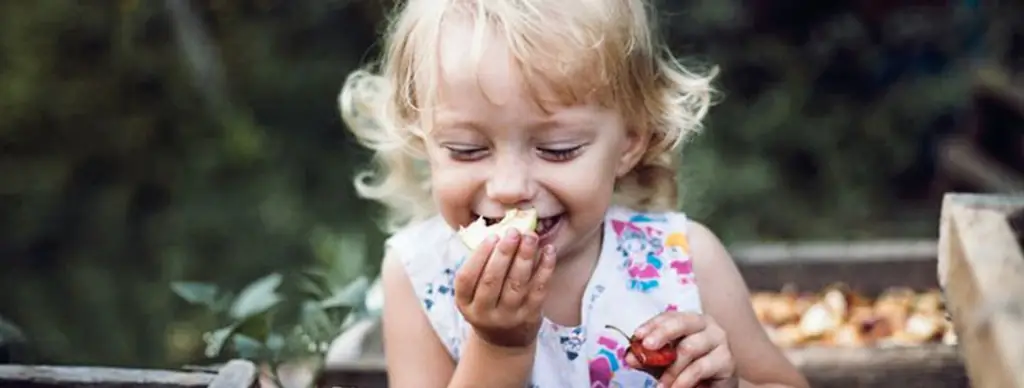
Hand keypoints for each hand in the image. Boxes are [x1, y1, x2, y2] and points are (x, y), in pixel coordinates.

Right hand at [453, 228, 555, 348]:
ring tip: (530, 237)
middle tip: (514, 232)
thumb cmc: (488, 303)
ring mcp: (508, 317)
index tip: (493, 236)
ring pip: (516, 284)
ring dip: (525, 257)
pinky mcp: (529, 317)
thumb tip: (499, 231)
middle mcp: (484, 313)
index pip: (467, 278)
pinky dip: (545, 269)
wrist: (504, 340)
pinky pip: (538, 290)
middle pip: (492, 280)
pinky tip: (549, 251)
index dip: (479, 256)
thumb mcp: (474, 293)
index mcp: (465, 303)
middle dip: (504, 253)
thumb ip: (481, 266)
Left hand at [626, 312, 737, 387]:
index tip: (637, 335)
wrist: (716, 386)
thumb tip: (630, 357)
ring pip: (689, 348)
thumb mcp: (665, 363)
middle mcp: (706, 324)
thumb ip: (649, 358)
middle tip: (647, 346)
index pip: (669, 316)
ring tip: (661, 385)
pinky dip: (683, 380)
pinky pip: (700, 367)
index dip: (652, 324)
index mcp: (690, 320)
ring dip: (671, 369)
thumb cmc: (689, 369)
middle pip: (682, 323)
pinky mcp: (727, 359)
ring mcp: (719, 340)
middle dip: (662, 333)